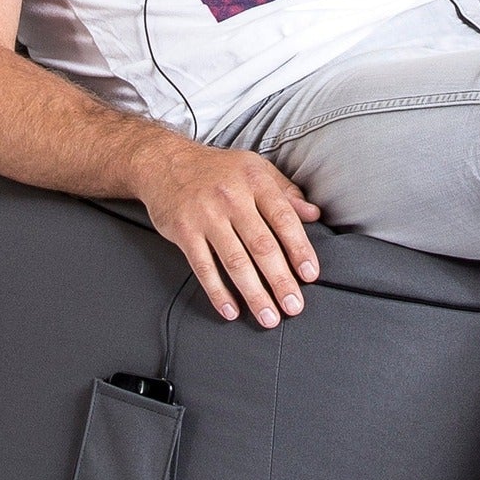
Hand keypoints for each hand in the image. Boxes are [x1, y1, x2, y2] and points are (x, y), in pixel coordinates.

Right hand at [135, 140, 323, 327]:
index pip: (283, 219)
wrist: (164, 162)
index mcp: (255, 181)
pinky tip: (231, 310)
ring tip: (269, 316)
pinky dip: (218, 292)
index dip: (299, 249)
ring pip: (235, 261)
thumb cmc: (218, 169)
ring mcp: (206, 215)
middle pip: (262, 245)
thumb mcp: (256, 169)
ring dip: (254, 293)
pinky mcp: (183, 231)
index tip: (310, 275)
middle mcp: (232, 198)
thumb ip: (286, 192)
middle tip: (294, 307)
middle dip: (280, 280)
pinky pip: (203, 267)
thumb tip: (315, 214)